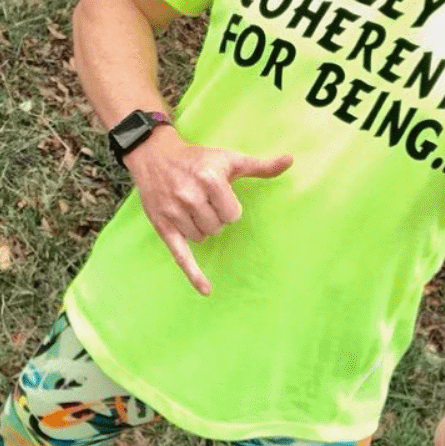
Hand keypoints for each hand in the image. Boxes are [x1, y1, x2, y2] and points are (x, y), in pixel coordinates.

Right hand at [124, 127, 292, 294]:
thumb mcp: (230, 159)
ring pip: (203, 238)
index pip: (233, 214)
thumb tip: (290, 160)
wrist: (154, 155)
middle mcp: (190, 195)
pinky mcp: (162, 225)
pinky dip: (194, 275)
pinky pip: (180, 255)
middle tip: (204, 200)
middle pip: (218, 227)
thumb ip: (261, 165)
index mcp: (210, 178)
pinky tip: (206, 290)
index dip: (229, 207)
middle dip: (215, 217)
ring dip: (202, 228)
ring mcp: (174, 212)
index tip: (220, 196)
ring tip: (191, 208)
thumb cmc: (198, 159)